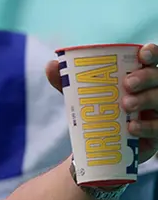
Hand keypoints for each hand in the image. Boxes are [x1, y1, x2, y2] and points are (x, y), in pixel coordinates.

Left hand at [46, 43, 157, 161]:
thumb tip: (51, 65)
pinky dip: (148, 126)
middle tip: (127, 85)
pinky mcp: (157, 133)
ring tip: (125, 105)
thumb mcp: (81, 96)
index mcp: (138, 76)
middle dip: (147, 77)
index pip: (152, 59)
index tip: (143, 54)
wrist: (98, 147)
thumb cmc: (96, 112)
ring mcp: (157, 112)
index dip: (152, 53)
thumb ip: (67, 82)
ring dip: (146, 99)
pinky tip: (132, 128)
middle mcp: (153, 90)